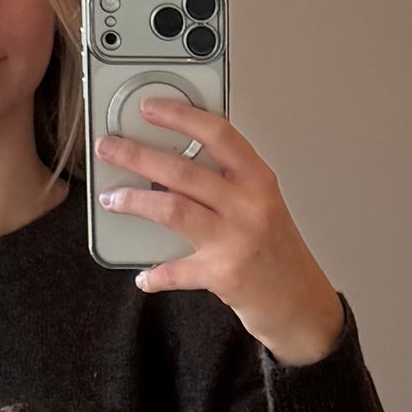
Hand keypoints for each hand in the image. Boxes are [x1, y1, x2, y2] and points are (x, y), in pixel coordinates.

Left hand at [95, 98, 345, 364]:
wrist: (302, 303)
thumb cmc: (278, 253)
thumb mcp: (262, 205)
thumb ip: (228, 184)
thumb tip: (171, 166)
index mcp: (258, 180)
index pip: (218, 135)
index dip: (181, 116)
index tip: (150, 108)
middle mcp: (250, 205)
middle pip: (184, 171)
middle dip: (139, 155)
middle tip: (110, 147)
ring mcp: (237, 239)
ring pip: (173, 209)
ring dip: (135, 201)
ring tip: (112, 198)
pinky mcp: (224, 275)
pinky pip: (176, 271)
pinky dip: (156, 275)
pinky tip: (144, 276)